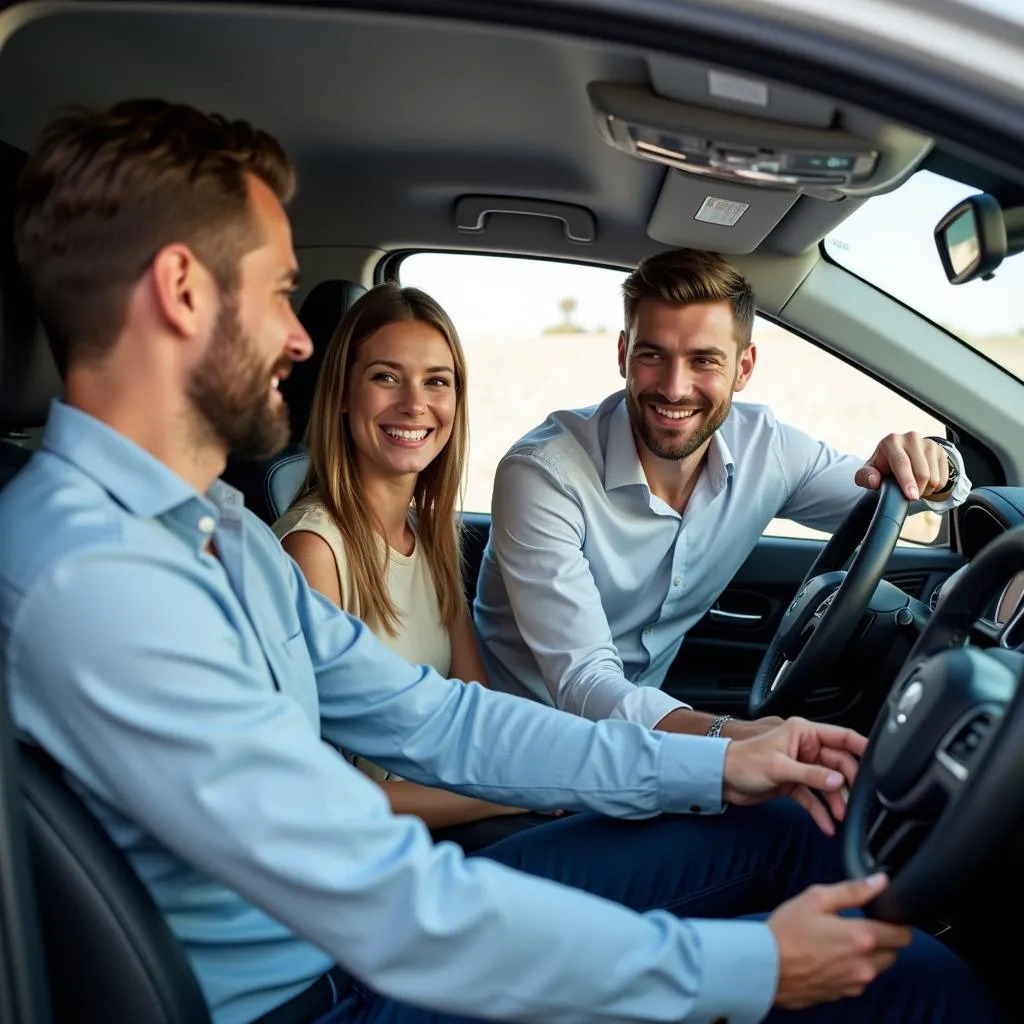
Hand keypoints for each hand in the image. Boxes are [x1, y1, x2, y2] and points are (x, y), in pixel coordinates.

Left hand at [722, 717, 865, 834]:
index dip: (861, 746)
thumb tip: (838, 781)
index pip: (841, 736)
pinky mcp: (794, 784)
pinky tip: (827, 825)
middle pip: (839, 764)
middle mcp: (805, 748)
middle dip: (848, 783)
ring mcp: (801, 767)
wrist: (721, 778)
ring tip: (842, 817)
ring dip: (836, 801)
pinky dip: (821, 811)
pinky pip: (814, 798)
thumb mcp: (780, 767)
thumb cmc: (744, 761)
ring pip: (829, 784)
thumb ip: (811, 774)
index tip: (879, 759)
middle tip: (855, 802)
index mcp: (803, 733)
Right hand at [768, 873, 912, 1008]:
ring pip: (877, 968)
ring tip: (841, 942)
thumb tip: (881, 881)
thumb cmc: (787, 931)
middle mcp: (864, 965)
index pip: (903, 935)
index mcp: (862, 938)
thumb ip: (853, 890)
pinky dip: (852, 969)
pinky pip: (859, 980)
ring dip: (869, 956)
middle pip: (894, 954)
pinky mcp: (842, 995)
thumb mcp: (816, 898)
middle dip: (884, 940)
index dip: (897, 923)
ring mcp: (854, 984)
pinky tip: (830, 957)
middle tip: (859, 926)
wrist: (764, 967)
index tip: (883, 916)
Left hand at [854, 431, 949, 500]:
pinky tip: (924, 483)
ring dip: (925, 490)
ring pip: (933, 477)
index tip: (912, 496)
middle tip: (909, 496)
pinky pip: (943, 478)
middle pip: (921, 473)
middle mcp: (911, 438)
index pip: (902, 463)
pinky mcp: (941, 451)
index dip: (907, 481)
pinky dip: (934, 487)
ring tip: (915, 487)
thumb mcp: (870, 472)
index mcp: (891, 441)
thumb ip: (865, 477)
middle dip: (917, 490)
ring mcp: (928, 443)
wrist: (902, 457)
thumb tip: (874, 481)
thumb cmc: (883, 467)